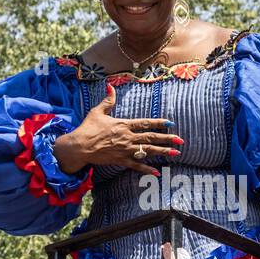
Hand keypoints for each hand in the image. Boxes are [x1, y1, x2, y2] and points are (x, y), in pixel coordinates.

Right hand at [52, 84, 182, 176]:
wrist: (79, 146)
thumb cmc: (87, 128)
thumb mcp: (97, 112)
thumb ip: (108, 100)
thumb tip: (110, 86)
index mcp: (123, 124)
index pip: (145, 123)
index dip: (159, 123)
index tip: (170, 123)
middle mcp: (127, 137)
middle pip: (151, 137)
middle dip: (167, 138)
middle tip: (180, 141)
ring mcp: (125, 150)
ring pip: (147, 150)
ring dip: (162, 152)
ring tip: (176, 154)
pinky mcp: (120, 160)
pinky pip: (136, 165)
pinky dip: (146, 169)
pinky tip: (157, 171)